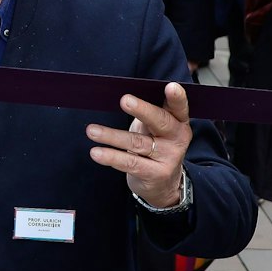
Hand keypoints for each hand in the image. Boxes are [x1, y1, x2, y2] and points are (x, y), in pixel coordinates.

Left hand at [86, 82, 193, 209]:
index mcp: (178, 122)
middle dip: (142, 110)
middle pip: (160, 121)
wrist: (164, 184)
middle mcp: (177, 138)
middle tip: (124, 100)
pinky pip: (130, 163)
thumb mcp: (155, 128)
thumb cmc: (154, 145)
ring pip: (137, 143)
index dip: (176, 97)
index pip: (179, 107)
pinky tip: (96, 152)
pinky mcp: (155, 174)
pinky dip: (111, 157)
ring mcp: (168, 157)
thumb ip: (147, 113)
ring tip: (91, 131)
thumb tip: (123, 96)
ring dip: (111, 136)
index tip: (170, 86)